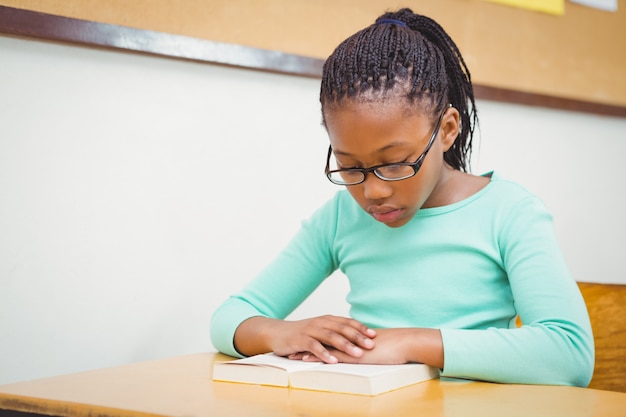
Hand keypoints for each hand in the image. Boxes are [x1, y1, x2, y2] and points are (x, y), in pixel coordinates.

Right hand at [235, 315, 375, 363]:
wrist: (277, 332)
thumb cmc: (301, 333)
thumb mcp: (320, 330)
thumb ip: (335, 332)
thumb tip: (356, 339)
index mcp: (327, 320)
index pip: (347, 322)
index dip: (361, 328)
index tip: (374, 335)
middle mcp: (320, 322)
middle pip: (342, 328)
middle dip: (358, 336)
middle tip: (371, 345)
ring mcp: (310, 330)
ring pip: (330, 336)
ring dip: (345, 345)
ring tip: (357, 354)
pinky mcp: (300, 340)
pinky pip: (314, 346)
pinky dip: (324, 353)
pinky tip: (333, 360)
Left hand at [298, 328, 443, 367]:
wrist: (405, 343)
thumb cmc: (397, 347)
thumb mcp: (380, 348)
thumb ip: (371, 349)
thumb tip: (369, 352)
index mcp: (354, 337)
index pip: (332, 336)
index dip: (318, 338)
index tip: (307, 340)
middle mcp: (349, 340)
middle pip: (323, 339)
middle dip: (308, 342)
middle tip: (293, 345)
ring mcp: (350, 346)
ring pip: (323, 347)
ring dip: (308, 350)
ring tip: (293, 355)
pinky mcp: (352, 354)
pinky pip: (331, 355)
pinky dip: (318, 357)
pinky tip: (307, 360)